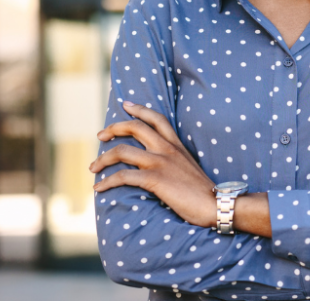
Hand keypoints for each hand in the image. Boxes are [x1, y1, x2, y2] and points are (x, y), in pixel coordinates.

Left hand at [89, 101, 217, 227]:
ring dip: (102, 158)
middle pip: (134, 127)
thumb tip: (157, 162)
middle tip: (101, 135)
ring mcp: (160, 163)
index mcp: (176, 145)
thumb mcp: (188, 167)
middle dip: (113, 128)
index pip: (156, 118)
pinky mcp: (155, 180)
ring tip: (93, 168)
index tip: (125, 105)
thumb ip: (173, 159)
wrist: (216, 204)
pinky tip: (99, 188)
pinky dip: (107, 181)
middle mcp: (167, 149)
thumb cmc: (203, 191)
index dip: (139, 109)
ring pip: (122, 151)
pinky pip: (123, 176)